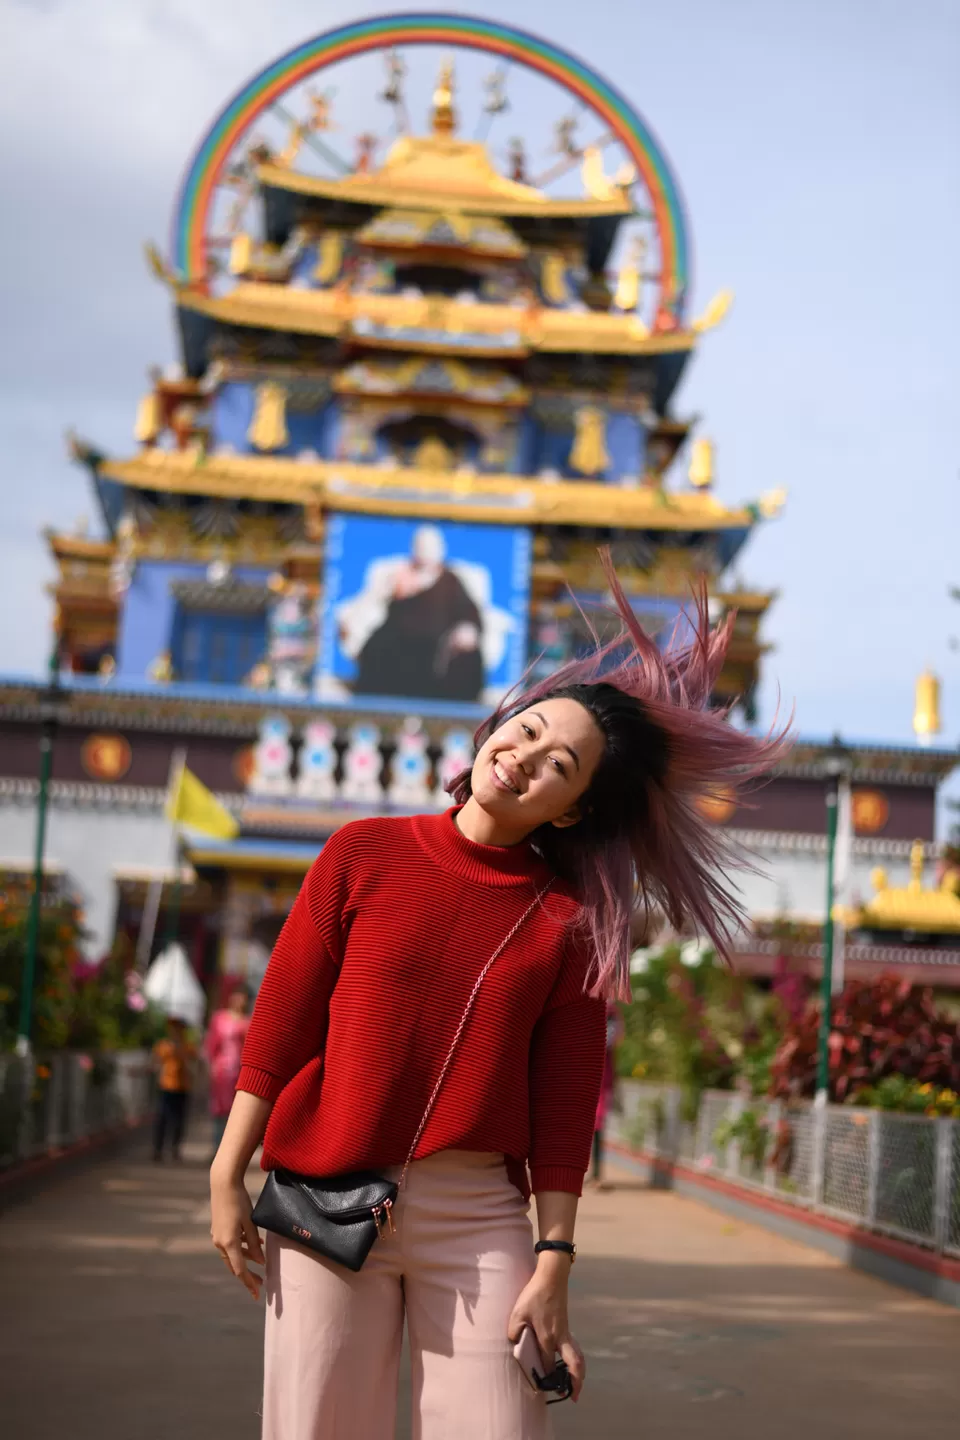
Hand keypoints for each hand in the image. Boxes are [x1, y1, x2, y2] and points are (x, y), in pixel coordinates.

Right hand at [210, 1168, 264, 1299]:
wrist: (223, 1185)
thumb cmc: (239, 1202)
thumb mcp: (251, 1223)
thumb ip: (255, 1244)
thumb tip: (261, 1262)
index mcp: (229, 1243)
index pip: (240, 1270)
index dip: (249, 1283)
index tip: (257, 1294)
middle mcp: (220, 1243)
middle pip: (234, 1265)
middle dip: (247, 1275)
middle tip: (261, 1283)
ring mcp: (217, 1236)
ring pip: (233, 1254)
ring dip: (246, 1259)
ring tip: (260, 1260)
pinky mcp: (218, 1229)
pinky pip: (230, 1244)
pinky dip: (241, 1247)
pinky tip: (253, 1243)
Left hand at [507, 1254, 584, 1401]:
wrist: (552, 1277)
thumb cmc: (534, 1295)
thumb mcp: (517, 1312)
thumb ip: (514, 1331)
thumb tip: (514, 1344)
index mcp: (547, 1338)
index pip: (547, 1365)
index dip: (544, 1378)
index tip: (539, 1388)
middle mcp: (559, 1338)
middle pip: (573, 1365)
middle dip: (575, 1383)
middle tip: (572, 1397)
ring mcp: (565, 1332)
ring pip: (578, 1357)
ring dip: (579, 1373)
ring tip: (576, 1386)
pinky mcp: (566, 1326)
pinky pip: (574, 1348)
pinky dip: (576, 1360)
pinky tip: (570, 1364)